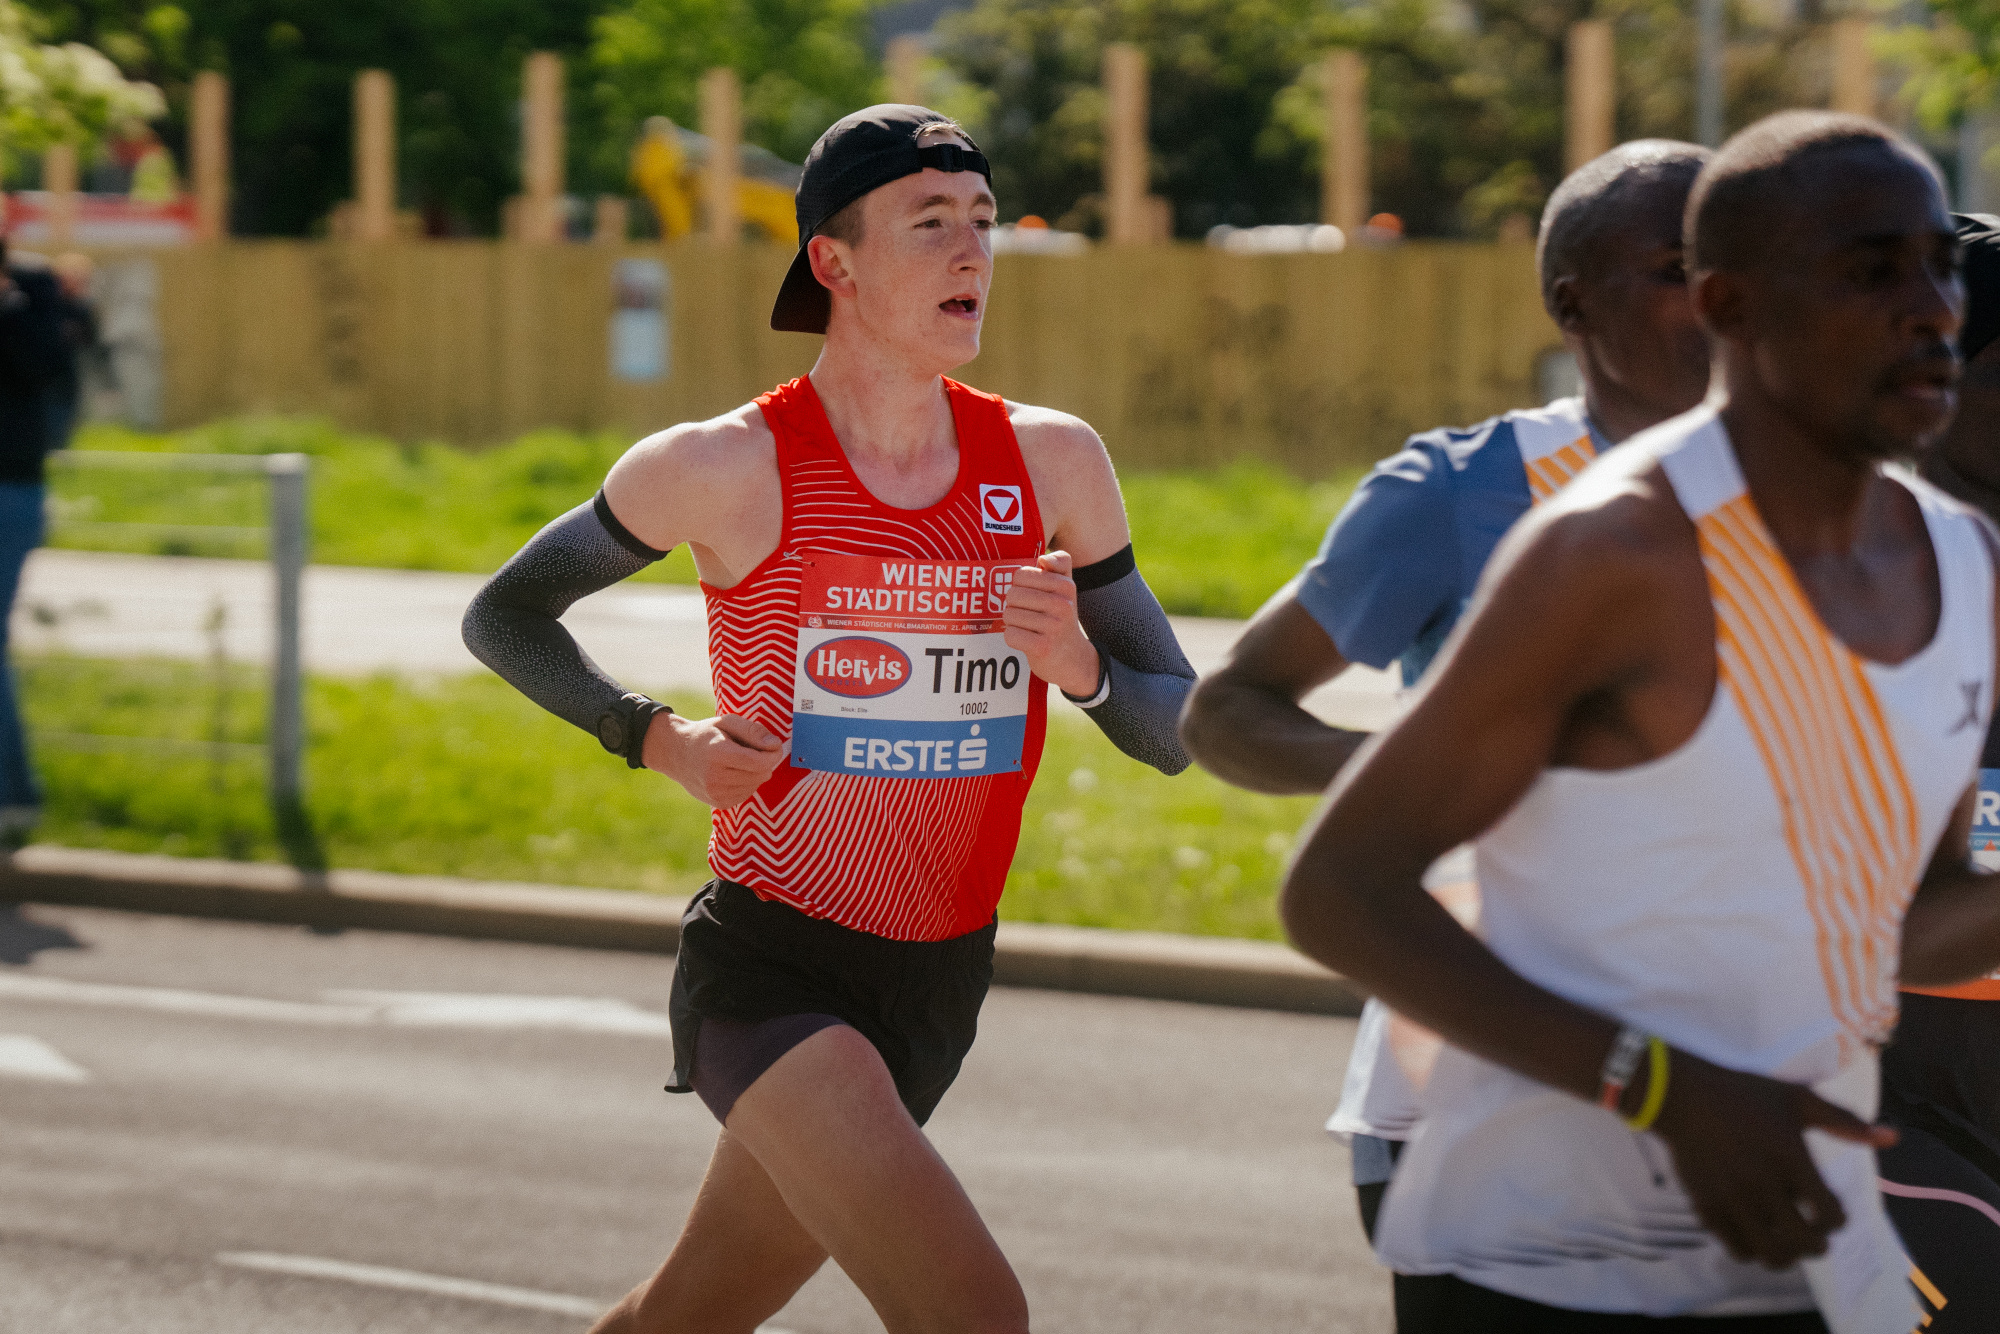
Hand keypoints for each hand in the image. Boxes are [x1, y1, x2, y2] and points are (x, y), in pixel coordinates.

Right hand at [646, 712, 787, 809]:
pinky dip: (747, 783)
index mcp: (718, 754)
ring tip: (737, 761)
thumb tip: (775, 745)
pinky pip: (747, 793)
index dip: (773, 754)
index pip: (759, 761)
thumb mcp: (727, 722)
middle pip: (761, 774)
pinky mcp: (719, 803)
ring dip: (755, 773)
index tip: (774, 746)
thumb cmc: (706, 735)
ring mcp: (716, 794)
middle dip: (764, 762)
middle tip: (752, 750)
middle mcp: (715, 777)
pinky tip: (733, 772)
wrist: (676, 753)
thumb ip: (753, 731)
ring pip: (756, 785)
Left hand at [1003, 550, 1099, 696]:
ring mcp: (1053, 626)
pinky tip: (1027, 641)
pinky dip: (1014, 638)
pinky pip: (1010, 634)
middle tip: (1030, 616)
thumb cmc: (1061, 618)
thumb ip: (1060, 563)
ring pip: (1008, 614)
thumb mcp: (1066, 588)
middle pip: (1012, 594)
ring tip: (1030, 628)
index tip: (1033, 598)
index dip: (1020, 587)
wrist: (1072, 658)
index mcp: (1066, 586)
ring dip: (1013, 623)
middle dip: (1014, 606)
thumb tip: (1043, 559)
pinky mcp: (1042, 647)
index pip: (1021, 575)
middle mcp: (1062, 604)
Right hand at [1651, 1051, 1895, 1269]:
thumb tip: (1893, 1138)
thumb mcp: (1796, 1099)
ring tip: (1784, 1242)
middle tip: (1811, 1235)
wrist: (1683, 1097)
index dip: (1836, 1220)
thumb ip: (1843, 1121)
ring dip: (1786, 1255)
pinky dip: (1752, 1251)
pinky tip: (1754, 1234)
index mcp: (1792, 1160)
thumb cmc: (1743, 1095)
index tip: (1827, 1211)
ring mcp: (1735, 1201)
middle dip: (1816, 1244)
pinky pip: (1739, 1250)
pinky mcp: (1709, 1208)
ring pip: (1773, 1254)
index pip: (1831, 1216)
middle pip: (1806, 1243)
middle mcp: (1766, 1186)